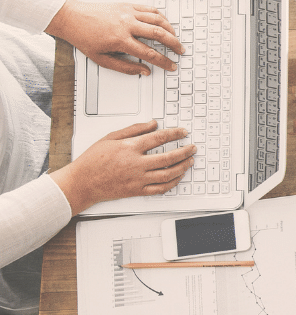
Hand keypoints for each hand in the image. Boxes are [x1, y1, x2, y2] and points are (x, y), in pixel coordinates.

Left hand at [44, 0, 185, 74]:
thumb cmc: (84, 37)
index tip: (171, 65)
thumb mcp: (101, 59)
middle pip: (159, 34)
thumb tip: (143, 71)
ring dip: (170, 29)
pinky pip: (149, 9)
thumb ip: (125, 67)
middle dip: (174, 44)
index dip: (164, 62)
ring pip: (157, 20)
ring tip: (175, 37)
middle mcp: (126, 25)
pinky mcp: (126, 5)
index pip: (149, 54)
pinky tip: (163, 22)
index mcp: (120, 40)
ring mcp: (127, 13)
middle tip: (180, 50)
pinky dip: (160, 16)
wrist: (72, 18)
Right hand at [49, 121, 195, 212]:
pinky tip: (178, 177)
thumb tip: (153, 123)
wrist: (82, 182)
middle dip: (184, 152)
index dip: (174, 134)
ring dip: (182, 167)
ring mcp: (138, 179)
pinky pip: (160, 189)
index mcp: (129, 148)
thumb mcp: (111, 137)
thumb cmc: (93, 160)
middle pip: (168, 158)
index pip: (158, 138)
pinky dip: (173, 183)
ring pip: (168, 174)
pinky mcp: (137, 190)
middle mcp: (136, 164)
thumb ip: (134, 129)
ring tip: (190, 161)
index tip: (183, 132)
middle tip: (192, 148)